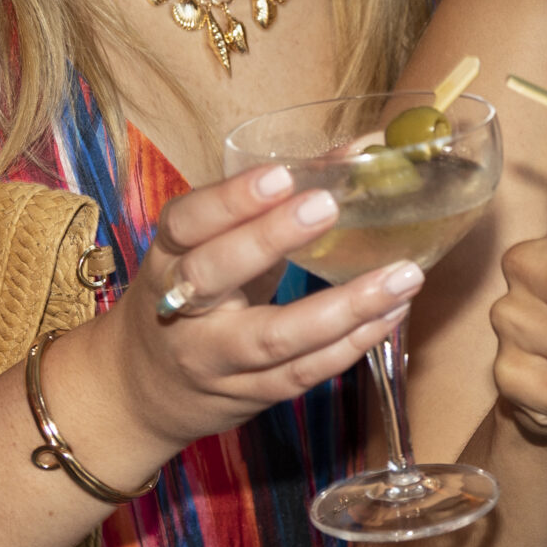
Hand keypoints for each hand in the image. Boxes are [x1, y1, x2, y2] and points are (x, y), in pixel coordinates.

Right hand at [73, 165, 426, 462]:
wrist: (144, 388)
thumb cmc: (198, 295)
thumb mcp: (214, 244)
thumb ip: (275, 202)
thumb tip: (355, 152)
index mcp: (169, 255)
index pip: (186, 222)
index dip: (229, 200)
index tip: (281, 175)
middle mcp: (181, 308)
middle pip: (214, 275)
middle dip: (269, 239)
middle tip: (329, 206)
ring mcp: (214, 358)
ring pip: (273, 337)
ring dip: (345, 307)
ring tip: (402, 276)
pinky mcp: (249, 395)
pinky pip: (303, 373)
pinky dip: (352, 345)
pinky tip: (390, 315)